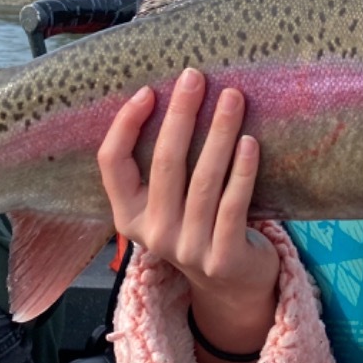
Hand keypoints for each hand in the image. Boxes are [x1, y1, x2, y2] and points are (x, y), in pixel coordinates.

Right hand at [99, 68, 278, 362]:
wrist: (233, 285)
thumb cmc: (200, 224)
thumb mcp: (168, 202)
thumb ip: (163, 164)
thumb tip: (174, 95)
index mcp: (127, 216)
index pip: (112, 164)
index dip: (126, 125)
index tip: (148, 90)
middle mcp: (152, 234)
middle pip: (165, 164)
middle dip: (180, 115)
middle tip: (196, 77)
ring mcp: (188, 249)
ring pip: (203, 181)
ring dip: (219, 134)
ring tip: (233, 97)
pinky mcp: (224, 258)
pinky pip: (233, 205)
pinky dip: (242, 171)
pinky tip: (250, 141)